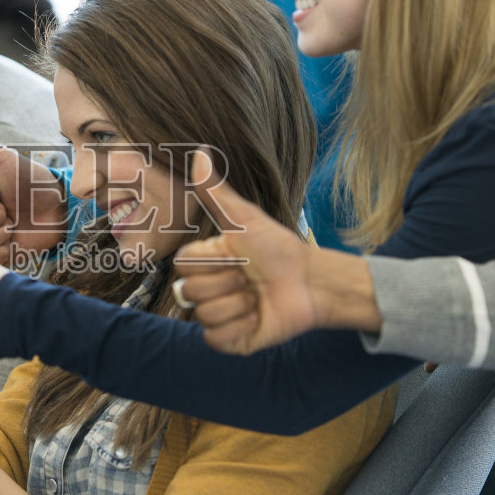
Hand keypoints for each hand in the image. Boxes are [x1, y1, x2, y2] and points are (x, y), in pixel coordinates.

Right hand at [172, 150, 322, 353]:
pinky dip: (240, 328)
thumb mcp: (246, 219)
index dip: (213, 261)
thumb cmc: (279, 248)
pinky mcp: (231, 340)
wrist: (310, 281)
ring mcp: (218, 315)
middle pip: (190, 292)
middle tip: (250, 278)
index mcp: (205, 262)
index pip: (184, 265)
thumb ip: (216, 192)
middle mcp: (207, 288)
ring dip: (238, 305)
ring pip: (204, 316)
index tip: (238, 255)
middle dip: (228, 283)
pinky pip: (215, 339)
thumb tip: (199, 153)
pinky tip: (257, 318)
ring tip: (258, 298)